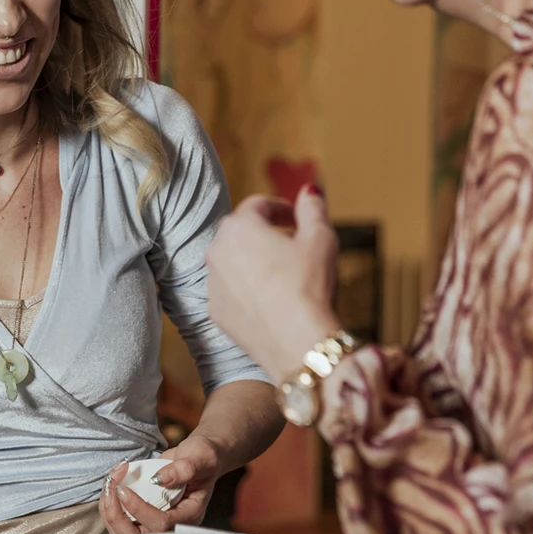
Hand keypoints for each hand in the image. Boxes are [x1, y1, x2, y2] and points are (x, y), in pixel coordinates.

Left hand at [99, 433, 221, 533]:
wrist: (198, 457)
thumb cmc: (203, 459)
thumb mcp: (200, 458)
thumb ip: (184, 468)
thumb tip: (159, 478)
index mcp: (189, 515)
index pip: (161, 524)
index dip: (139, 509)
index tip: (124, 489)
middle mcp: (171, 525)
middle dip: (116, 515)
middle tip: (111, 486)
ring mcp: (154, 522)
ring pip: (122, 533)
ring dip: (108, 509)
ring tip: (110, 481)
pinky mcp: (141, 515)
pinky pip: (119, 521)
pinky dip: (108, 504)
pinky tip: (113, 481)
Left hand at [207, 187, 338, 381]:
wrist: (297, 343)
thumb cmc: (308, 287)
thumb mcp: (320, 239)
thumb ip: (313, 208)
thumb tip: (309, 190)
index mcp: (239, 227)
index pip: (258, 205)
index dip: (281, 207)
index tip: (296, 217)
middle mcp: (216, 251)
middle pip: (240, 232)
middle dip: (264, 233)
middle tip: (291, 243)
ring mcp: (212, 283)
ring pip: (232, 262)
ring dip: (253, 261)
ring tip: (282, 274)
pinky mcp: (215, 311)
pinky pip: (229, 291)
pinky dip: (245, 289)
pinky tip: (270, 299)